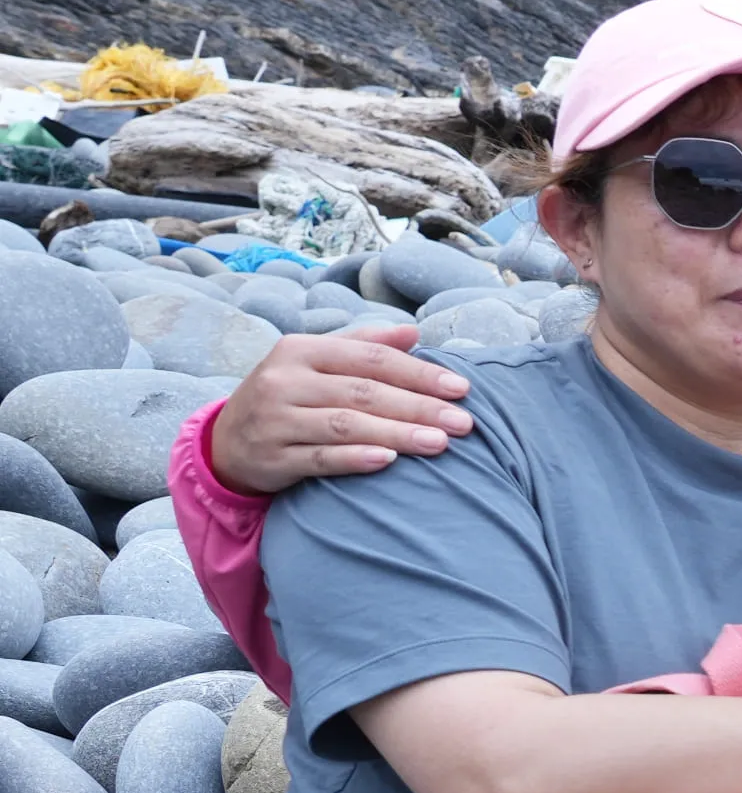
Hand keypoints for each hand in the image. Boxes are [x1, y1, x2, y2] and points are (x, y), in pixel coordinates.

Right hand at [206, 328, 475, 493]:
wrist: (227, 441)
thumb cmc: (289, 395)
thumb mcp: (315, 362)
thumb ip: (363, 344)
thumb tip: (413, 332)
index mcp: (300, 350)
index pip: (371, 358)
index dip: (419, 372)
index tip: (462, 388)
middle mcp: (285, 380)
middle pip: (363, 392)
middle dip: (419, 407)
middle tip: (464, 422)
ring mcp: (275, 420)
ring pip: (345, 425)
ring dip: (397, 433)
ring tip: (440, 443)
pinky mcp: (272, 457)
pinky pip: (319, 458)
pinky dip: (354, 458)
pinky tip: (388, 460)